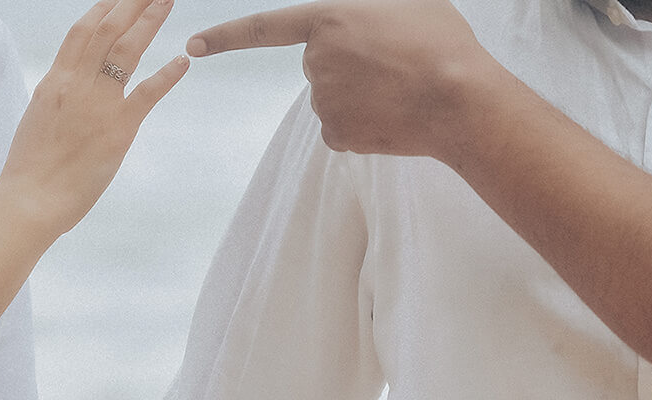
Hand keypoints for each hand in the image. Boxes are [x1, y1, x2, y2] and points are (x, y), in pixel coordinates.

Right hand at [0, 0, 191, 237]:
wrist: (30, 200)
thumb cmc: (29, 169)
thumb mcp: (38, 120)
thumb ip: (57, 99)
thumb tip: (67, 89)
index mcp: (55, 82)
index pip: (81, 31)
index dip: (102, 7)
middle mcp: (76, 85)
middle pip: (108, 30)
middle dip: (132, 3)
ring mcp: (99, 105)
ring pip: (127, 50)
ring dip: (150, 22)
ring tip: (166, 1)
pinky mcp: (119, 130)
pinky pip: (148, 94)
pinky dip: (168, 74)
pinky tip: (183, 60)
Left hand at [187, 0, 501, 159]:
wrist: (460, 99)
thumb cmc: (441, 43)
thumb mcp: (404, 3)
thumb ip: (365, 10)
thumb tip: (351, 25)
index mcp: (328, 21)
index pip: (263, 28)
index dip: (225, 37)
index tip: (191, 45)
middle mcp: (315, 62)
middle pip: (318, 64)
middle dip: (348, 65)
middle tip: (394, 64)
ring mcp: (322, 102)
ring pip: (333, 97)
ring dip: (360, 94)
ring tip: (400, 88)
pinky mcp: (335, 135)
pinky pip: (343, 127)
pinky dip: (365, 123)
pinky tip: (392, 116)